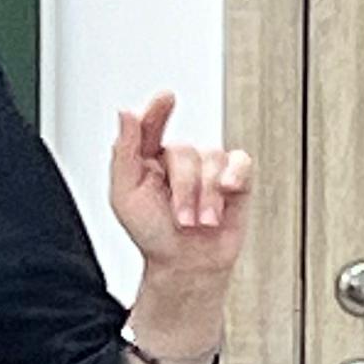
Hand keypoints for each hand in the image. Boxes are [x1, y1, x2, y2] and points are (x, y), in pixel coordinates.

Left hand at [110, 92, 257, 298]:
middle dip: (184, 190)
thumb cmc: (154, 235)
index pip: (151, 125)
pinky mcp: (236, 181)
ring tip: (202, 223)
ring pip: (212, 158)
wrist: (188, 265)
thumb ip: (124, 151)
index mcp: (148, 159)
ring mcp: (208, 169)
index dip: (158, 110)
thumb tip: (125, 113)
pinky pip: (239, 162)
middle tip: (182, 219)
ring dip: (206, 196)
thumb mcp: (125, 196)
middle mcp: (179, 160)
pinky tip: (228, 192)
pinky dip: (234, 176)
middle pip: (185, 150)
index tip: (167, 98)